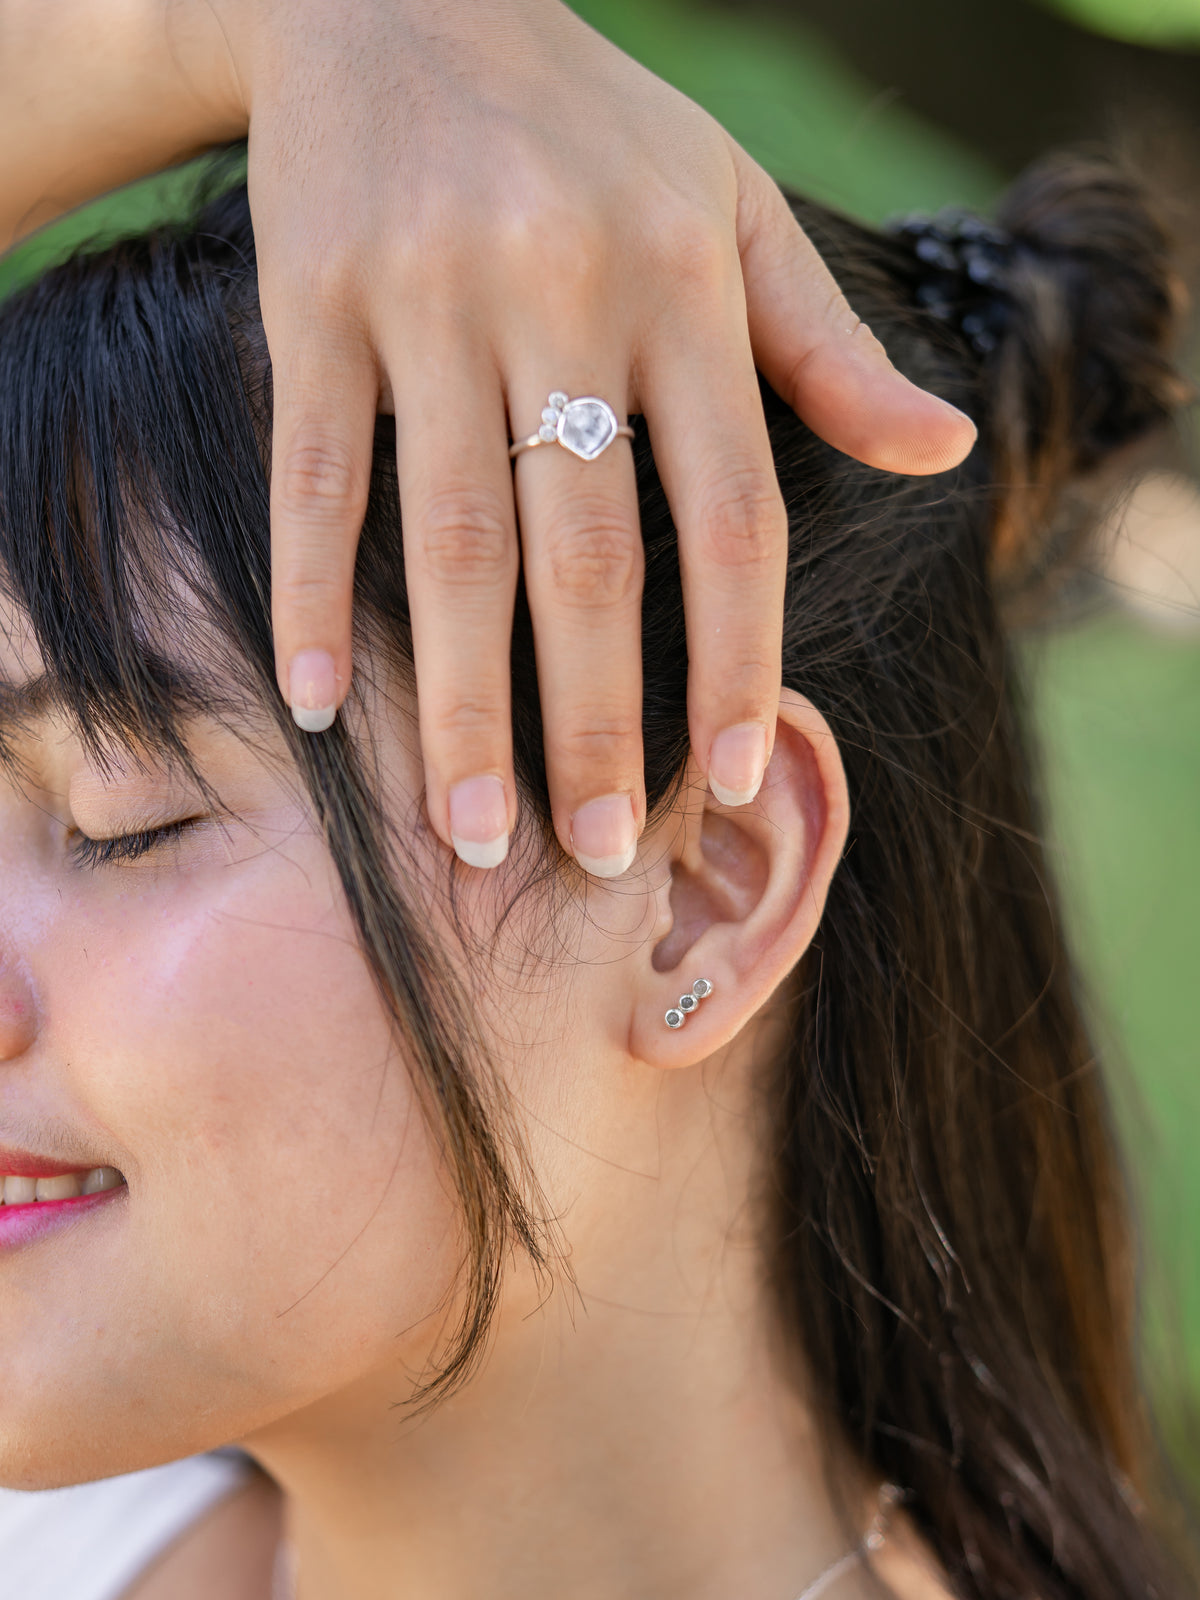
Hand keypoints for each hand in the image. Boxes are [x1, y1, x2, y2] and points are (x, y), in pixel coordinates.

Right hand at [209, 0, 975, 872]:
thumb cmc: (589, 126)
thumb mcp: (733, 207)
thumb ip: (829, 349)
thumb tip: (945, 452)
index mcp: (683, 287)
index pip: (730, 511)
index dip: (738, 658)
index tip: (731, 779)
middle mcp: (563, 295)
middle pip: (586, 553)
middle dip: (593, 721)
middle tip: (589, 854)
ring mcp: (428, 299)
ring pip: (447, 534)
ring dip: (459, 695)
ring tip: (469, 827)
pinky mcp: (313, 301)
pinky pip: (314, 468)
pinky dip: (309, 590)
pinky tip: (318, 704)